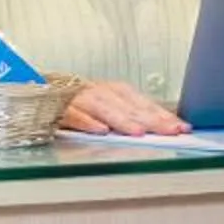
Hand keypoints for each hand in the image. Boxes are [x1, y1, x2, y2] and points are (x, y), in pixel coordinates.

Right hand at [61, 80, 189, 136]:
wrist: (41, 90)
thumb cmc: (83, 103)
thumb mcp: (110, 106)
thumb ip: (131, 116)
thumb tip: (163, 128)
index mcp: (116, 92)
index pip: (145, 104)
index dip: (164, 115)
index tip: (182, 128)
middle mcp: (102, 92)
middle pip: (130, 106)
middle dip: (152, 119)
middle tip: (171, 131)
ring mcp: (81, 98)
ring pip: (105, 108)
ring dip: (123, 120)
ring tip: (139, 132)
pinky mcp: (60, 107)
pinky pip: (75, 114)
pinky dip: (88, 122)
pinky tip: (100, 131)